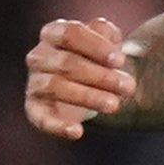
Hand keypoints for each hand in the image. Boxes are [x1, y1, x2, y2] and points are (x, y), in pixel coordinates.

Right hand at [23, 17, 137, 139]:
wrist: (91, 85)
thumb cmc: (98, 58)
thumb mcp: (106, 41)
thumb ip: (107, 32)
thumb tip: (108, 35)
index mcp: (53, 33)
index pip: (70, 33)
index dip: (96, 46)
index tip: (121, 60)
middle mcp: (38, 56)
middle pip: (66, 63)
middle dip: (101, 76)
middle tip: (128, 87)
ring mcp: (34, 83)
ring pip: (56, 87)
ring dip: (88, 97)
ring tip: (114, 105)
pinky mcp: (34, 109)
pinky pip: (41, 118)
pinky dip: (58, 126)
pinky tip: (77, 132)